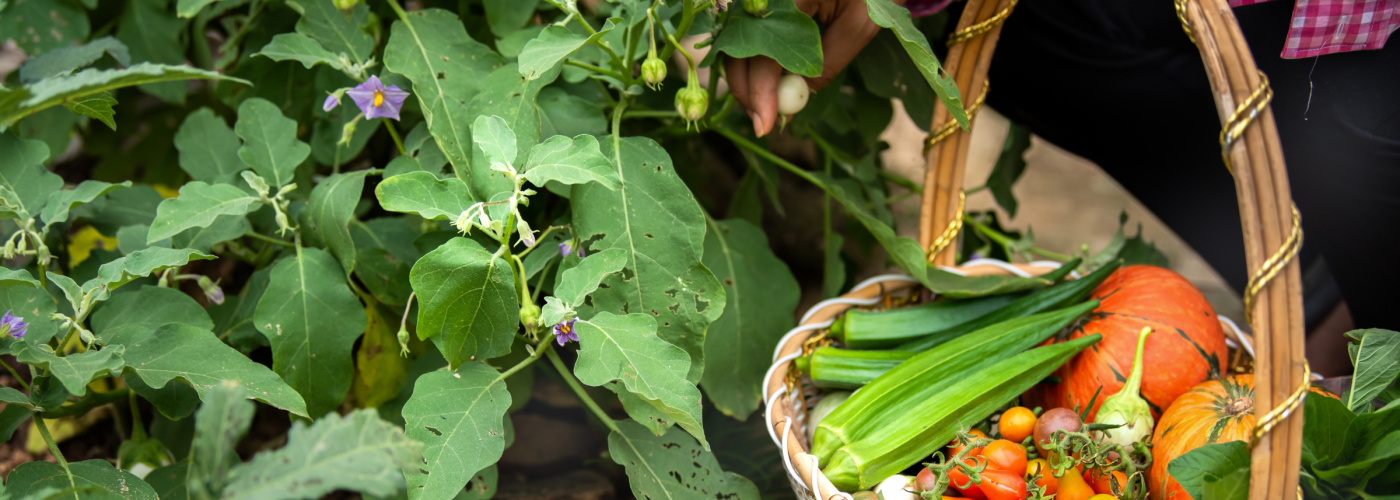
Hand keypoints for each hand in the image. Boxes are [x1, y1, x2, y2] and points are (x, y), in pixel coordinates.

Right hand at [724, 0, 895, 135]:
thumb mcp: (858, 27)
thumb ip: (827, 64)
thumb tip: (794, 99)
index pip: (763, 54)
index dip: (760, 94)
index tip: (765, 126)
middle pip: (737, 49)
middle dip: (747, 91)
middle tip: (763, 122)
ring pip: (737, 42)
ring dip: (747, 77)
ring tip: (766, 106)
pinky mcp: (760, 1)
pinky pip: (748, 33)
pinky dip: (754, 59)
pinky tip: (769, 80)